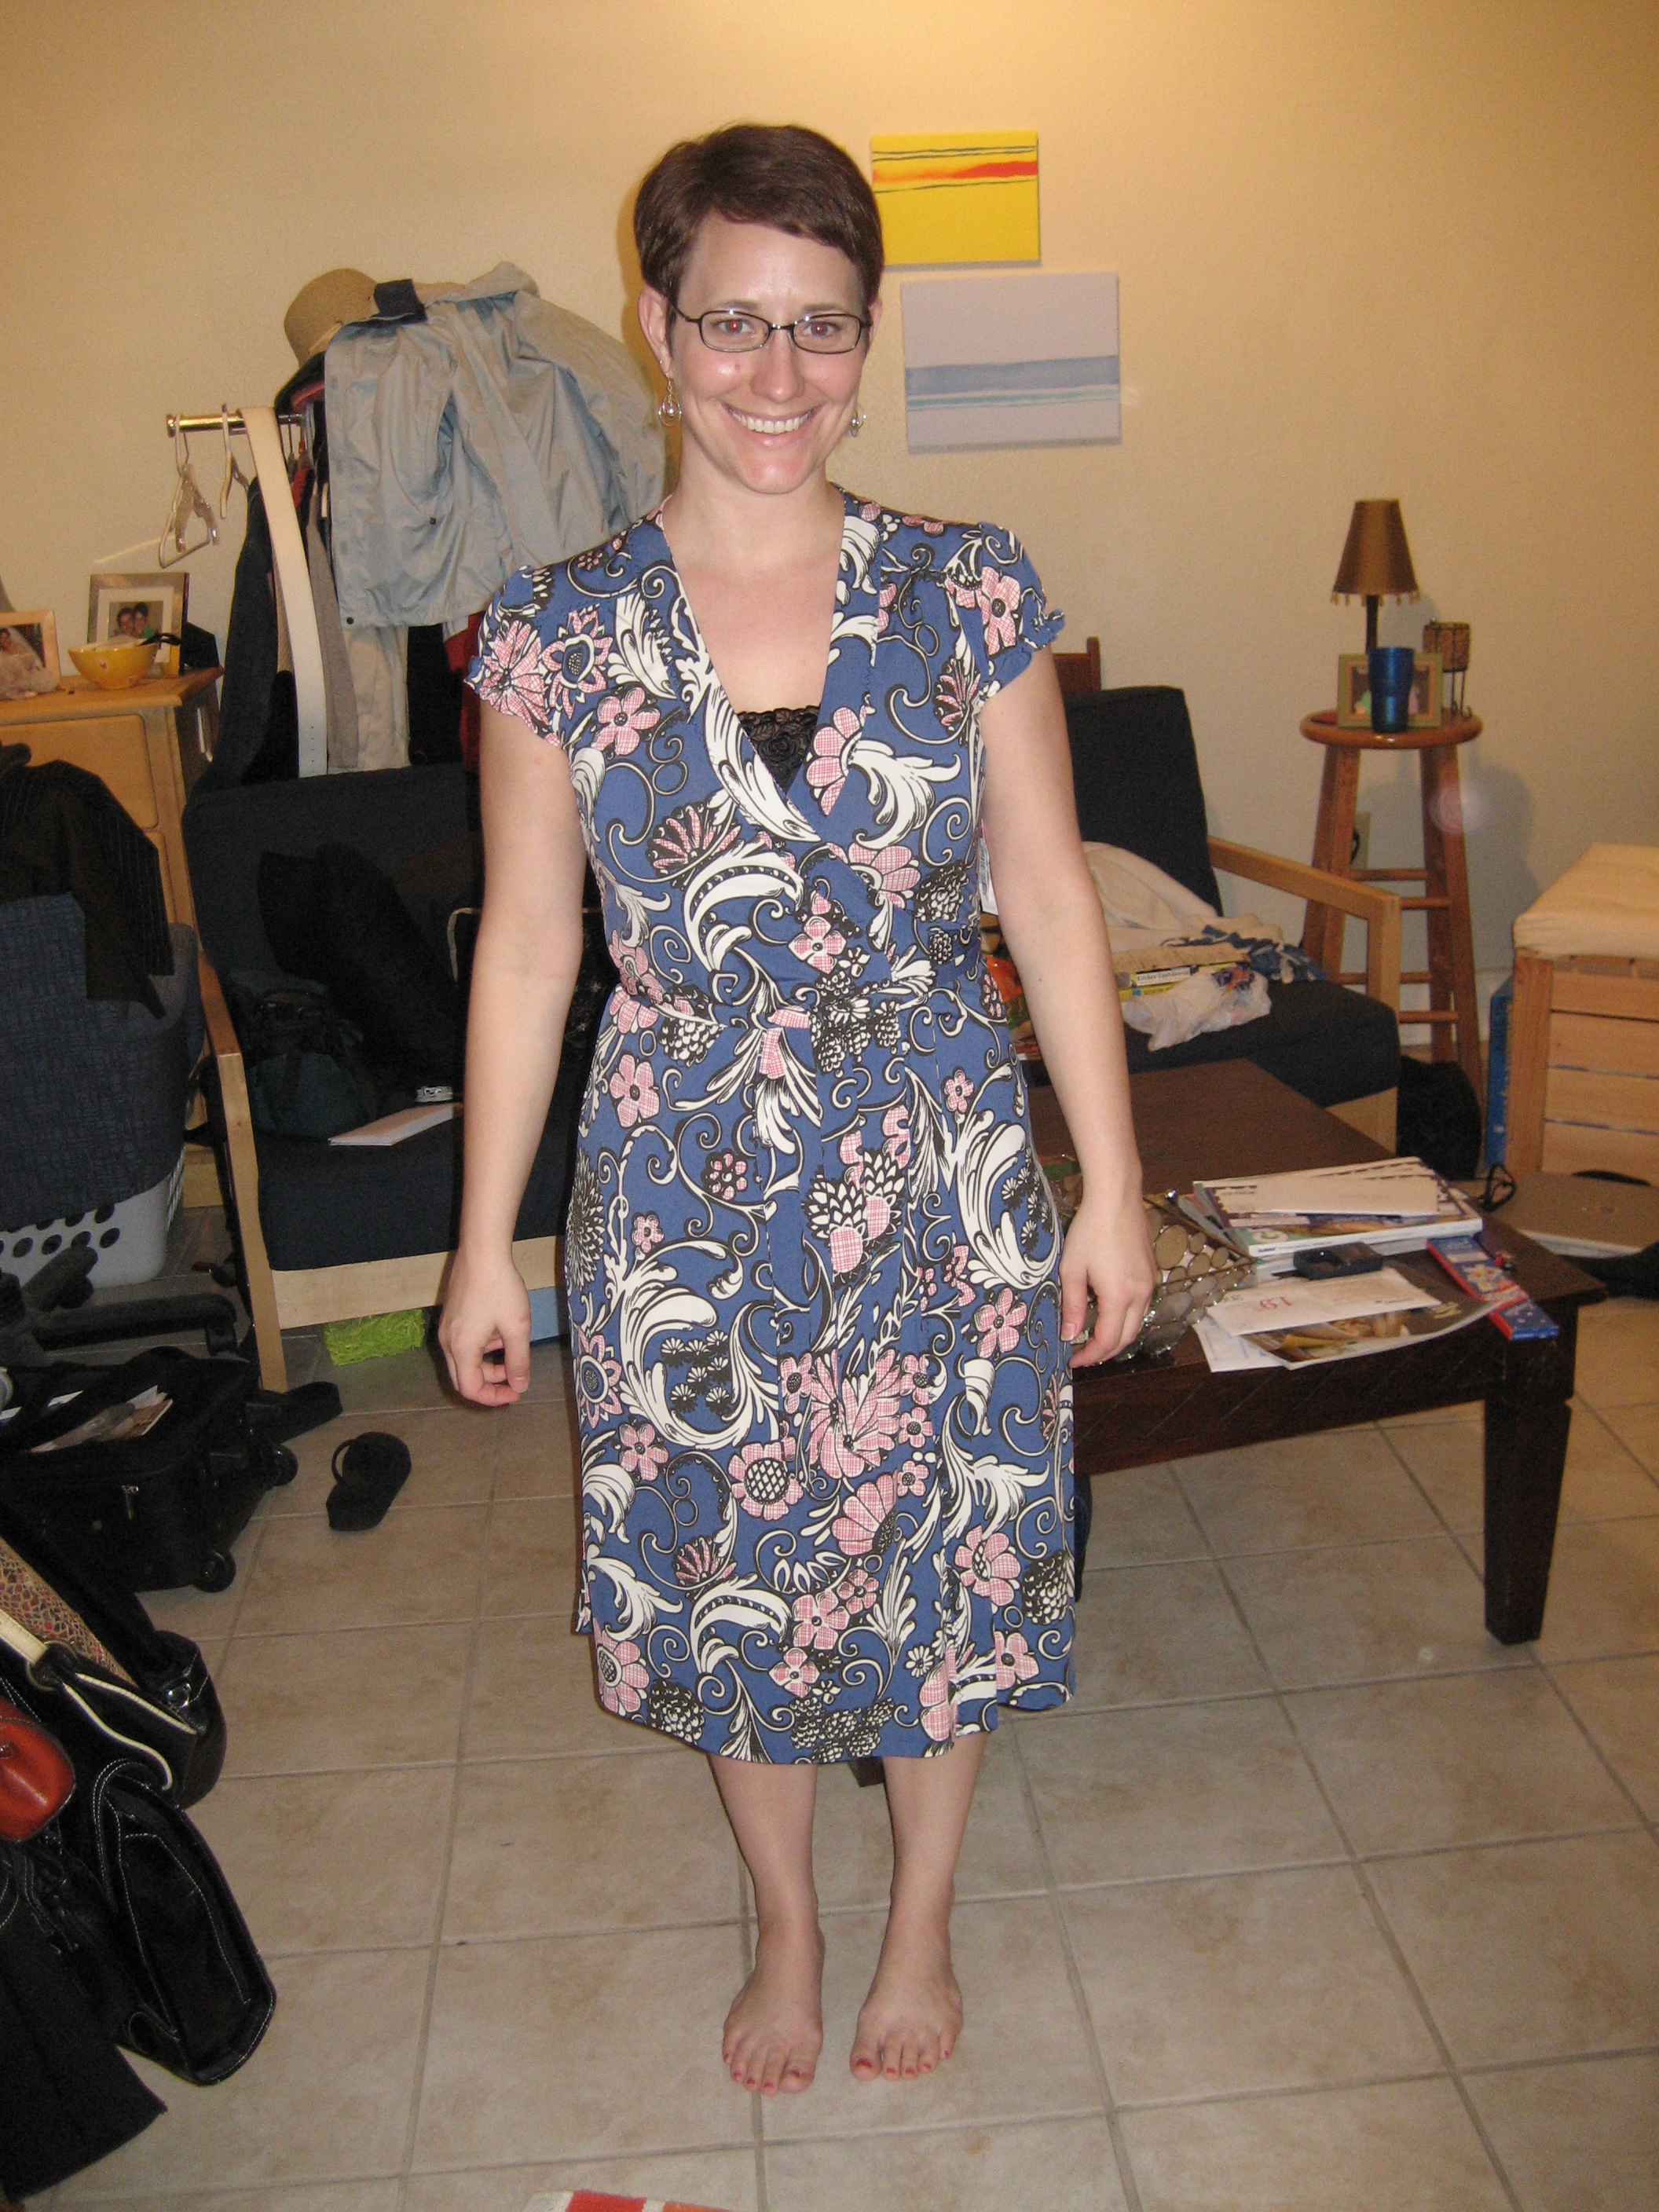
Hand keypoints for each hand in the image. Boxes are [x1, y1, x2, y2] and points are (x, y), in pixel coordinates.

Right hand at [438, 1244, 532, 1405]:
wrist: (482, 1250)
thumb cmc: (500, 1289)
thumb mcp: (517, 1328)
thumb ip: (519, 1361)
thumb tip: (520, 1387)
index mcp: (461, 1349)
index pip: (470, 1389)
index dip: (494, 1397)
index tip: (516, 1392)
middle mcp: (447, 1342)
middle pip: (464, 1377)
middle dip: (490, 1383)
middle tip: (514, 1379)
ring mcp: (446, 1328)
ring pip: (464, 1359)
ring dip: (488, 1361)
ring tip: (511, 1344)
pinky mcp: (450, 1315)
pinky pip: (464, 1343)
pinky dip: (482, 1345)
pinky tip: (500, 1328)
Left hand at [1059, 1182, 1156, 1367]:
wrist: (1117, 1198)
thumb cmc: (1090, 1230)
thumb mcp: (1072, 1269)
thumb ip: (1071, 1305)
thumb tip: (1068, 1335)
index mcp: (1119, 1296)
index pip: (1107, 1341)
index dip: (1090, 1356)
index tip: (1073, 1361)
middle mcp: (1141, 1294)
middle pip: (1127, 1338)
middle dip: (1105, 1352)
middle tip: (1083, 1354)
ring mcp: (1150, 1283)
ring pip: (1137, 1322)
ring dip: (1118, 1335)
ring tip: (1094, 1337)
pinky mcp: (1151, 1272)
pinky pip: (1141, 1305)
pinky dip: (1126, 1317)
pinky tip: (1108, 1312)